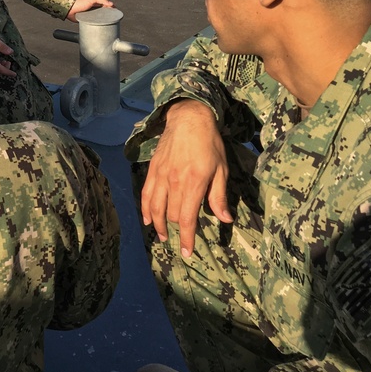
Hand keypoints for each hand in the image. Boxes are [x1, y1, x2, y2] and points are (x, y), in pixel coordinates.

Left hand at [66, 0, 113, 21]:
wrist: (69, 9)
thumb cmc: (80, 2)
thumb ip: (102, 0)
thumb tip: (112, 4)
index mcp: (96, 3)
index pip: (106, 5)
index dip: (111, 8)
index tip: (116, 12)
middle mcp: (94, 9)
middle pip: (103, 13)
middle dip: (108, 15)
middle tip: (114, 19)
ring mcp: (90, 15)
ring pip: (99, 19)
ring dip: (103, 21)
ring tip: (109, 24)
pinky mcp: (87, 21)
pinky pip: (93, 23)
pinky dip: (97, 25)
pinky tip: (100, 27)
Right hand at [140, 99, 232, 257]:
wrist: (189, 118)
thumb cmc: (210, 143)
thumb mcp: (221, 169)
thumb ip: (219, 196)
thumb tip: (225, 219)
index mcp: (194, 183)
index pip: (188, 218)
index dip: (188, 238)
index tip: (187, 253)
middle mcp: (174, 182)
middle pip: (172, 215)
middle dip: (176, 231)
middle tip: (181, 239)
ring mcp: (161, 176)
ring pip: (155, 207)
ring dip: (158, 224)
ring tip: (162, 236)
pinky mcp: (153, 170)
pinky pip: (145, 193)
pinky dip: (145, 208)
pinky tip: (147, 219)